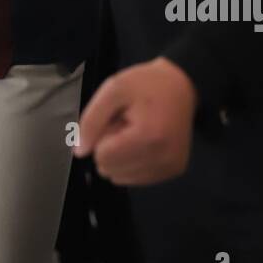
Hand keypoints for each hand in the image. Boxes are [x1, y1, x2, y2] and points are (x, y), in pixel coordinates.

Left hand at [75, 58, 198, 185]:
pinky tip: (145, 141)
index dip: (103, 135)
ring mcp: (170, 167)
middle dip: (112, 147)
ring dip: (122, 156)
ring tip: (136, 131)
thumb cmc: (146, 84)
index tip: (117, 118)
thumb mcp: (113, 90)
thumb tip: (80, 152)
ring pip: (122, 178)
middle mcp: (162, 159)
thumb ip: (92, 120)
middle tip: (127, 123)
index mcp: (147, 137)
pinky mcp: (174, 171)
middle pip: (111, 170)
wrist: (182, 84)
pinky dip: (134, 163)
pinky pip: (137, 179)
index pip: (102, 157)